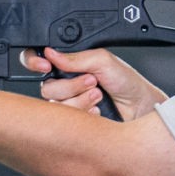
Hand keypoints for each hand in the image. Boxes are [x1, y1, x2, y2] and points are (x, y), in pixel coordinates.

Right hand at [19, 47, 166, 121]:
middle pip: (47, 87)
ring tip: (98, 95)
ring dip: (80, 100)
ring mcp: (69, 104)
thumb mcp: (103, 61)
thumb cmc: (126, 82)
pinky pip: (66, 121)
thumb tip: (51, 52)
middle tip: (92, 81)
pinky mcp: (74, 123)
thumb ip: (75, 58)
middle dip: (71, 85)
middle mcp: (65, 85)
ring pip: (55, 106)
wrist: (140, 106)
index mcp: (68, 66)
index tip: (45, 66)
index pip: (38, 62)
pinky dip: (84, 113)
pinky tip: (97, 110)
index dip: (34, 63)